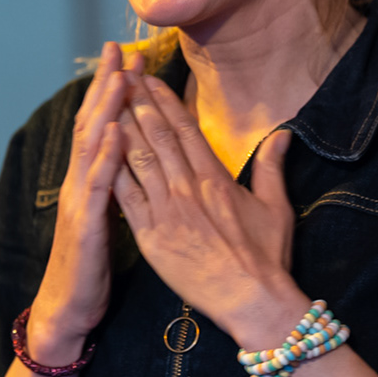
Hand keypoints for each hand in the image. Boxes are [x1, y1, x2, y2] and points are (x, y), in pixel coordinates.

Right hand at [26, 43, 132, 362]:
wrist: (69, 309)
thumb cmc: (94, 266)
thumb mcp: (112, 219)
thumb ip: (121, 187)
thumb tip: (136, 161)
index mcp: (93, 181)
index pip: (105, 125)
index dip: (116, 91)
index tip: (131, 56)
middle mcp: (81, 183)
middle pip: (93, 123)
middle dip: (106, 85)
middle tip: (119, 47)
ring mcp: (79, 201)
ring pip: (91, 146)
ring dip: (105, 109)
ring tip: (118, 76)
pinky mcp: (84, 225)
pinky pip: (97, 186)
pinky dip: (105, 156)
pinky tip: (115, 132)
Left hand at [111, 74, 306, 347]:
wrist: (251, 298)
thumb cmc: (266, 256)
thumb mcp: (276, 207)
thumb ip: (272, 167)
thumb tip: (281, 134)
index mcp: (216, 178)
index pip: (186, 130)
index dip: (165, 102)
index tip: (149, 81)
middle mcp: (187, 188)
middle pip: (156, 137)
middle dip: (136, 104)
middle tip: (119, 78)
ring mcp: (166, 211)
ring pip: (136, 160)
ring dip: (120, 129)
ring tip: (104, 104)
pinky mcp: (151, 236)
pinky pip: (125, 198)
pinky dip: (111, 173)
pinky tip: (96, 154)